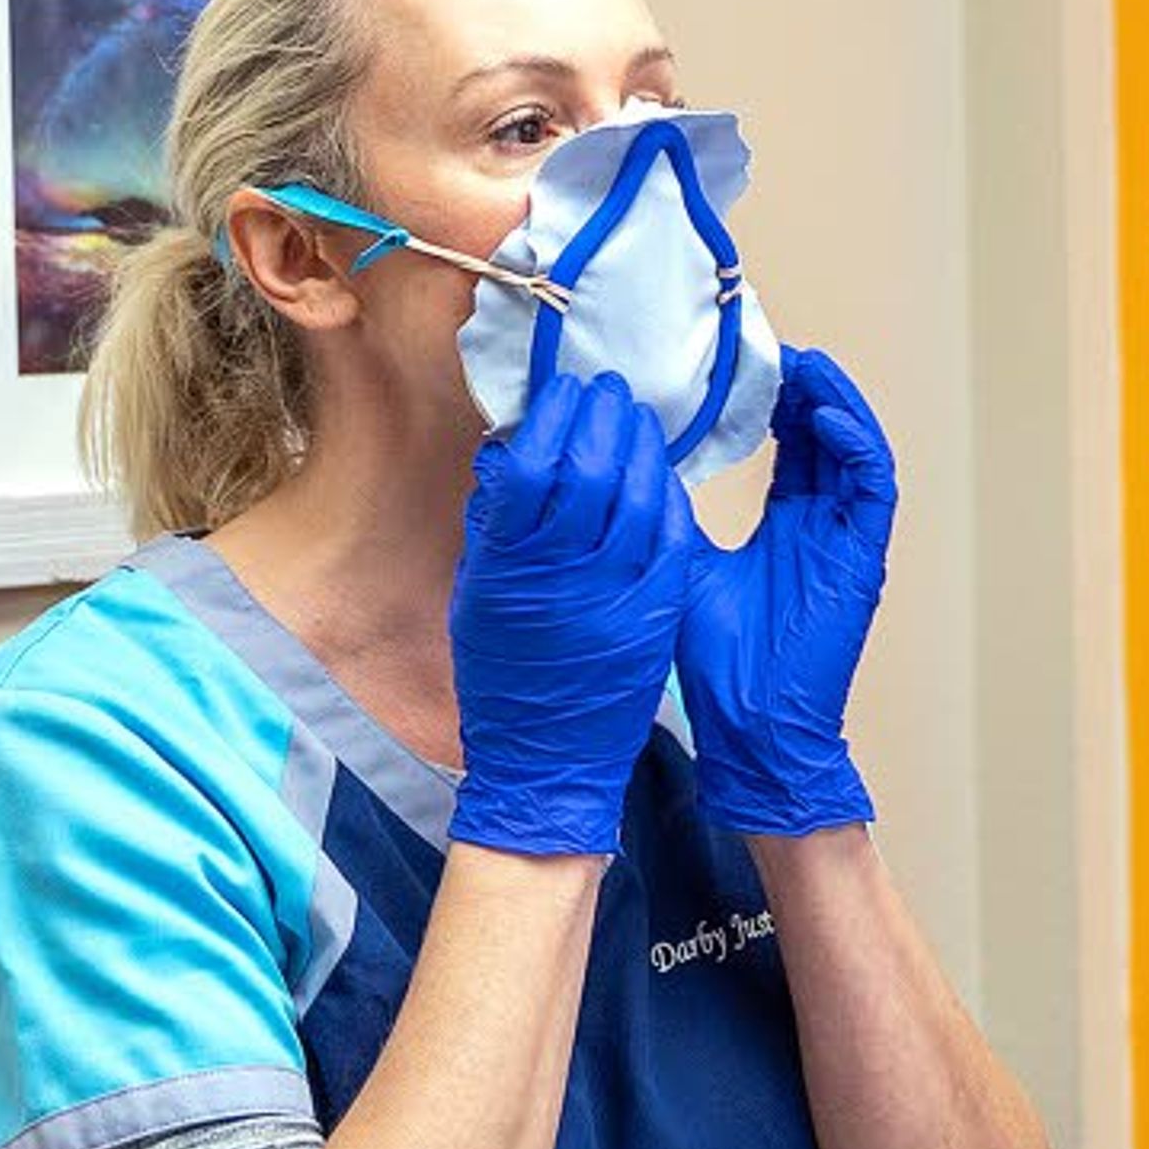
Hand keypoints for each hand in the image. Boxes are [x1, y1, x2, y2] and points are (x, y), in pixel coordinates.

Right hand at [446, 372, 698, 857]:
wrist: (547, 759)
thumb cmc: (504, 677)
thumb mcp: (479, 596)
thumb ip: (497, 527)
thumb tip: (514, 450)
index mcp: (507, 568)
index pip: (532, 468)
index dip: (552, 419)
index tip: (564, 391)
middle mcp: (561, 577)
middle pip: (590, 472)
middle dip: (602, 419)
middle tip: (609, 390)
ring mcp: (614, 596)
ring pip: (637, 499)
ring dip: (640, 447)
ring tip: (637, 418)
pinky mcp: (654, 616)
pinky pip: (670, 540)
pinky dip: (667, 497)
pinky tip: (662, 473)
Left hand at [681, 348, 893, 836]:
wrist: (749, 726)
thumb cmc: (714, 660)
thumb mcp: (679, 564)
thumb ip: (669, 512)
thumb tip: (631, 456)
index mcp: (785, 526)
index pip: (788, 445)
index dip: (773, 401)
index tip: (740, 363)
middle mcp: (822, 526)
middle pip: (824, 436)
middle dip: (802, 387)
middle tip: (769, 347)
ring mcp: (847, 540)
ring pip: (854, 448)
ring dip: (833, 402)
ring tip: (802, 364)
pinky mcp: (864, 558)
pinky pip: (873, 486)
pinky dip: (854, 445)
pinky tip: (822, 418)